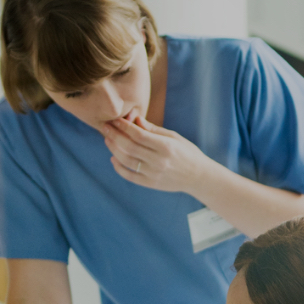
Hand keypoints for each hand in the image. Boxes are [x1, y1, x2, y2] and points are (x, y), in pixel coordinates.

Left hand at [102, 112, 219, 193]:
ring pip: (126, 160)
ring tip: (107, 140)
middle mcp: (159, 161)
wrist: (198, 177)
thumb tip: (134, 119)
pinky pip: (130, 176)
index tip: (115, 120)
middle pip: (129, 146)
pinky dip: (119, 167)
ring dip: (114, 149)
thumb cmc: (187, 153)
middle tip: (105, 127)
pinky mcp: (151, 184)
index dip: (124, 126)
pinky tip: (113, 159)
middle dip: (114, 135)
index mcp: (166, 146)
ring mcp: (154, 174)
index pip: (139, 134)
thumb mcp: (174, 137)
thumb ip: (153, 129)